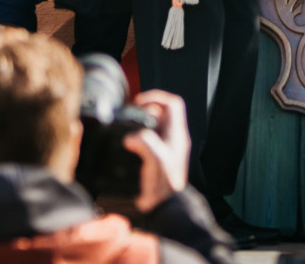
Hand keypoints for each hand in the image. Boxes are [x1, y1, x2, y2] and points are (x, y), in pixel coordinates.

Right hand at [122, 89, 190, 212]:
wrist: (165, 207)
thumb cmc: (163, 185)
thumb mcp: (155, 159)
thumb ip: (145, 143)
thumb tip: (131, 137)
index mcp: (176, 135)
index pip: (173, 104)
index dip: (156, 97)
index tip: (139, 103)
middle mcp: (173, 139)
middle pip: (162, 113)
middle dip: (146, 110)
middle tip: (131, 115)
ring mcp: (166, 148)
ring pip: (155, 126)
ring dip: (142, 123)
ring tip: (128, 128)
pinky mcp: (158, 158)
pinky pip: (149, 139)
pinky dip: (139, 137)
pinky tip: (128, 145)